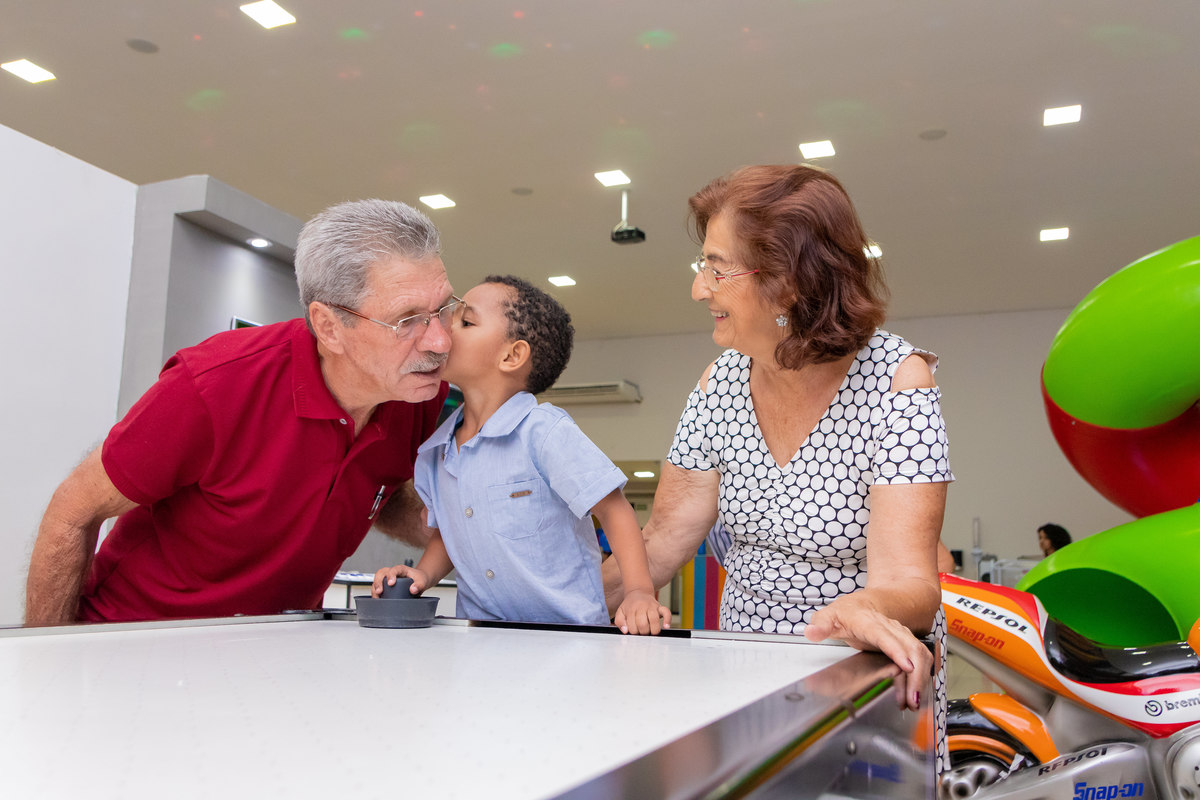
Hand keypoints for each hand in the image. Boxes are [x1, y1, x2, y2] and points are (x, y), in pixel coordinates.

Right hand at [371, 565, 428, 596]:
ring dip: (375, 588)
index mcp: (401, 569)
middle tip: (379, 591)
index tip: (391, 583)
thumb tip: (413, 590)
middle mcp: (392, 572)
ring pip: (377, 580)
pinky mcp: (385, 585)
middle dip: (378, 582)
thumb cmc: (419, 579)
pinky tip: (377, 599)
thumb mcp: (422, 581)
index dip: (391, 575)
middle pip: (381, 573)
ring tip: (377, 597)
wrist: (419, 581)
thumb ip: (419, 585)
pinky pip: (377, 587)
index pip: (394, 570)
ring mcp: (387, 578)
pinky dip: (375, 593)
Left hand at [613, 589, 670, 634]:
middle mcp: (642, 607)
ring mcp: (652, 607)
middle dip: (643, 632)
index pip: (632, 627)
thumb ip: (619, 622)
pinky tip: (666, 626)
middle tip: (642, 631)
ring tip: (651, 631)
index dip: (633, 632)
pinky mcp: (660, 607)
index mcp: (631, 610)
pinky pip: (667, 612)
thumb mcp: (620, 612)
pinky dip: (668, 620)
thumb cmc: (629, 605)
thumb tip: (625, 631)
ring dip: (653, 630)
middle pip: (643, 625)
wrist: (638, 592)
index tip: (634, 631)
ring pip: (654, 620)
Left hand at [805, 600, 932, 710]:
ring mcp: (901, 635)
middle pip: (910, 648)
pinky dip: (922, 676)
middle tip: (911, 699)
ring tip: (913, 701)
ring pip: (919, 654)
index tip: (907, 667)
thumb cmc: (848, 611)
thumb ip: (820, 625)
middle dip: (916, 674)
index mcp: (869, 621)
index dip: (897, 650)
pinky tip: (914, 693)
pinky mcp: (907, 644)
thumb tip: (811, 631)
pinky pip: (921, 659)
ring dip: (921, 678)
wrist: (865, 603)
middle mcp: (890, 627)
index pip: (884, 635)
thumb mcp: (829, 616)